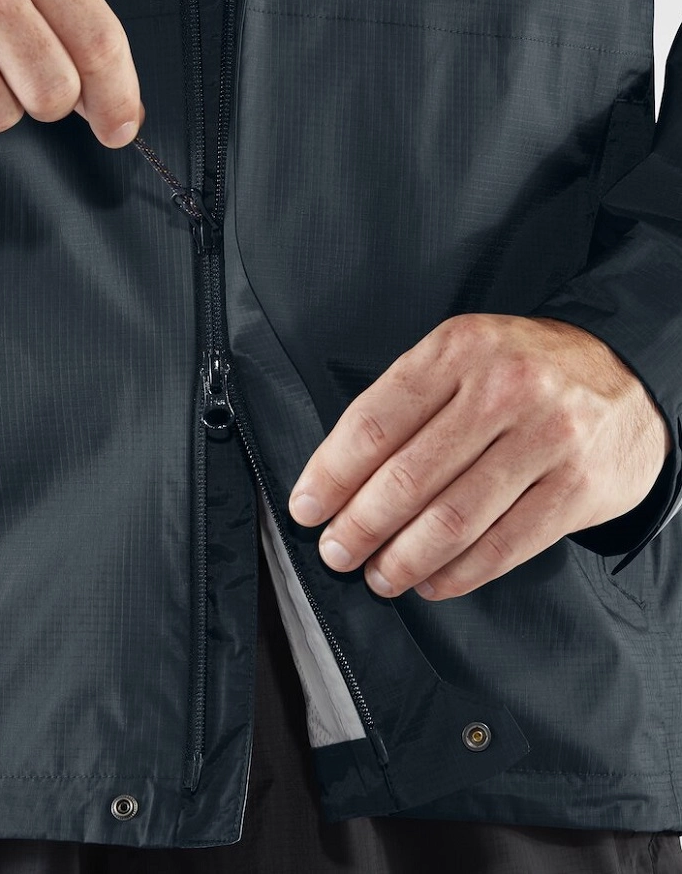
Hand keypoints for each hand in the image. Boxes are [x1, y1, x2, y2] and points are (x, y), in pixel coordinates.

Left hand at [289, 314, 671, 600]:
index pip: (373, 423)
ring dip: (402, 560)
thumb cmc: (520, 372)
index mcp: (459, 349)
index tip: (307, 508)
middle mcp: (505, 389)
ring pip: (451, 520)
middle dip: (359, 527)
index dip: (330, 475)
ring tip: (378, 575)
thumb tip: (335, 478)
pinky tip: (430, 581)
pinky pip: (502, 547)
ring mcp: (547, 439)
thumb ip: (402, 404)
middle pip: (407, 478)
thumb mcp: (459, 358)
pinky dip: (456, 575)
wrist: (623, 376)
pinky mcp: (579, 488)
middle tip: (336, 551)